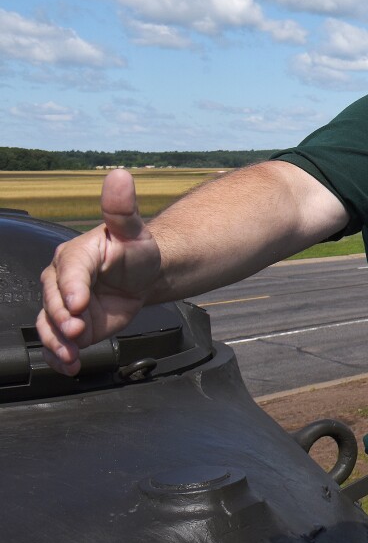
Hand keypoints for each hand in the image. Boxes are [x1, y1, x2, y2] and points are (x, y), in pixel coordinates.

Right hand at [36, 169, 160, 374]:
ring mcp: (64, 304)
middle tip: (78, 331)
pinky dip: (60, 357)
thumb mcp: (134, 231)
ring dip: (57, 343)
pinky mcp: (70, 325)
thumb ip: (122, 209)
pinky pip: (58, 342)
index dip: (71, 288)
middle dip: (63, 318)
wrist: (143, 275)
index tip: (79, 302)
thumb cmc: (136, 250)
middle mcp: (62, 280)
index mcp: (75, 255)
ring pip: (50, 325)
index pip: (68, 271)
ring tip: (71, 356)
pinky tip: (70, 367)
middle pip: (53, 301)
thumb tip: (119, 175)